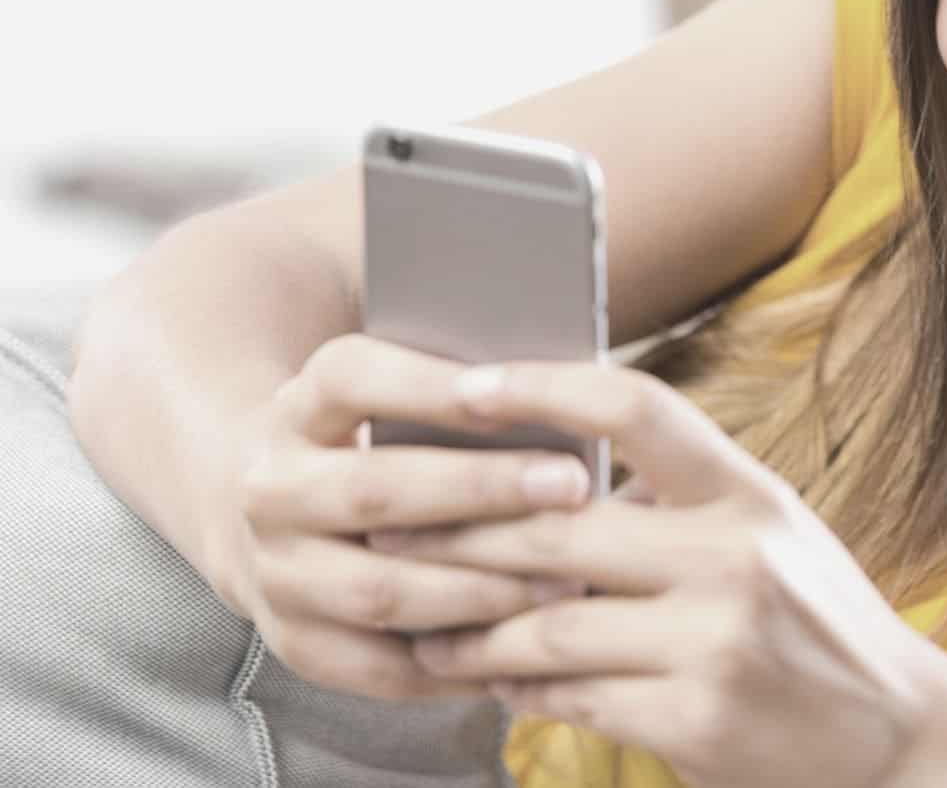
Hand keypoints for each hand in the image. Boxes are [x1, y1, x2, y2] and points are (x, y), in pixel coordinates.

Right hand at [224, 333, 595, 700]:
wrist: (281, 511)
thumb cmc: (379, 437)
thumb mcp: (394, 393)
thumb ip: (457, 388)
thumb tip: (552, 391)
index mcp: (300, 407)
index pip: (352, 380)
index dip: (432, 387)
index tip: (520, 391)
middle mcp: (272, 489)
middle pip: (374, 490)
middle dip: (480, 489)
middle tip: (571, 485)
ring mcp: (276, 573)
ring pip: (380, 589)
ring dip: (481, 589)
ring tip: (568, 579)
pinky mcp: (297, 644)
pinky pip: (382, 668)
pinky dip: (460, 663)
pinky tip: (529, 647)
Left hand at [379, 360, 946, 787]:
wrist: (901, 734)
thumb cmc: (819, 622)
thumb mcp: (772, 533)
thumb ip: (679, 503)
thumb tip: (547, 479)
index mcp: (749, 493)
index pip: (636, 407)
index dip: (544, 388)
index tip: (466, 388)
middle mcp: (735, 557)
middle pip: (558, 527)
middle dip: (459, 532)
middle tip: (387, 528)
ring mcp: (716, 642)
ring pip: (547, 625)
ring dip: (471, 630)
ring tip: (427, 626)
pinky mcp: (697, 723)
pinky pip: (572, 698)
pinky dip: (521, 687)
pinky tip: (498, 678)